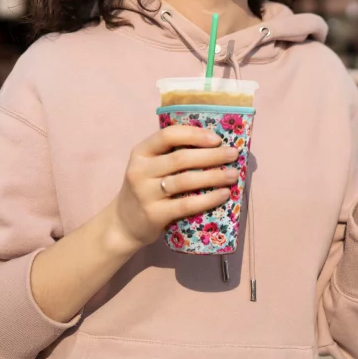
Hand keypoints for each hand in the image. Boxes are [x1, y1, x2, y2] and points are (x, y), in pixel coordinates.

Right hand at [110, 126, 238, 249]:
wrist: (124, 224)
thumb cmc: (146, 189)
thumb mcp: (149, 166)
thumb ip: (171, 155)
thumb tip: (214, 144)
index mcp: (141, 152)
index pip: (168, 135)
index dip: (194, 135)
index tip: (217, 138)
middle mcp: (140, 170)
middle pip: (181, 158)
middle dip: (211, 155)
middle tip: (233, 154)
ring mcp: (145, 193)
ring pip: (185, 180)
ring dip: (214, 176)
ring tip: (233, 175)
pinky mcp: (154, 214)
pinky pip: (186, 204)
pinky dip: (208, 199)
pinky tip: (224, 194)